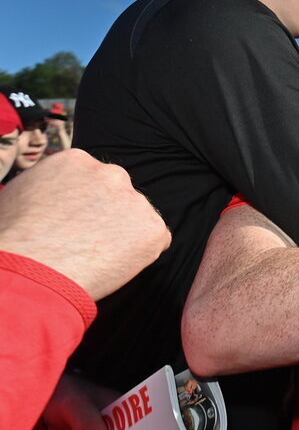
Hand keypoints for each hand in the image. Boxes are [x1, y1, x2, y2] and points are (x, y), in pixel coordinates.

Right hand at [0, 149, 170, 300]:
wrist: (30, 269)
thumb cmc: (13, 238)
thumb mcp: (19, 194)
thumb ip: (47, 185)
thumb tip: (51, 194)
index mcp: (77, 160)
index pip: (91, 180)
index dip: (83, 205)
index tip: (71, 223)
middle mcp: (111, 173)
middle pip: (117, 194)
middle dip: (106, 215)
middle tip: (85, 242)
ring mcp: (135, 200)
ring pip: (136, 218)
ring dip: (122, 235)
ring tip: (92, 257)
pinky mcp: (153, 229)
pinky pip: (153, 242)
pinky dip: (139, 255)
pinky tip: (111, 266)